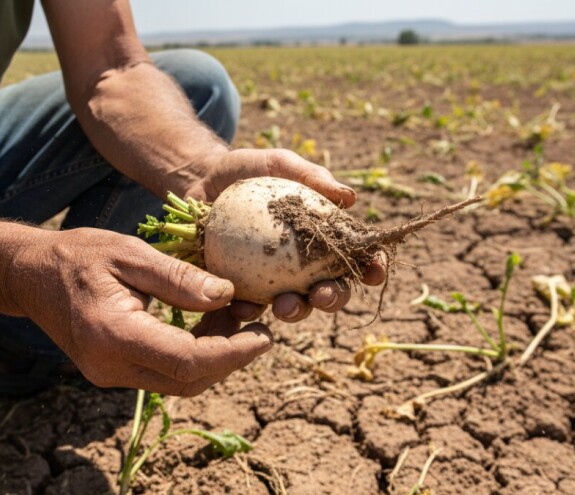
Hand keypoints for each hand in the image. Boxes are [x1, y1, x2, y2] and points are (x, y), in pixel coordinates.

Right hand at [6, 228, 272, 395]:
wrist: (29, 275)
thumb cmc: (78, 255)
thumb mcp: (130, 253)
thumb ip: (179, 278)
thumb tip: (226, 295)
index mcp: (114, 335)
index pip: (187, 360)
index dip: (233, 353)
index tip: (266, 337)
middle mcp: (110, 366)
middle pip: (188, 380)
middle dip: (230, 357)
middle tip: (255, 322)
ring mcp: (110, 375)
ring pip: (180, 382)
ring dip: (215, 356)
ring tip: (233, 315)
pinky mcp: (114, 372)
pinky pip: (165, 373)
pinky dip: (194, 354)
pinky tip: (207, 322)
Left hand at [181, 148, 386, 322]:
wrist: (201, 179)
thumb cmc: (248, 170)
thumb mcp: (279, 164)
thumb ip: (311, 176)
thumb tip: (349, 197)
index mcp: (324, 238)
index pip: (356, 256)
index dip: (371, 267)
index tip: (374, 272)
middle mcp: (305, 265)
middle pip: (331, 289)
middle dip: (334, 298)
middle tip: (323, 294)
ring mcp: (274, 280)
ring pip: (294, 305)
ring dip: (296, 311)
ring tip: (286, 306)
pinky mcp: (241, 288)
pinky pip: (248, 305)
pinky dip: (248, 309)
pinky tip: (243, 306)